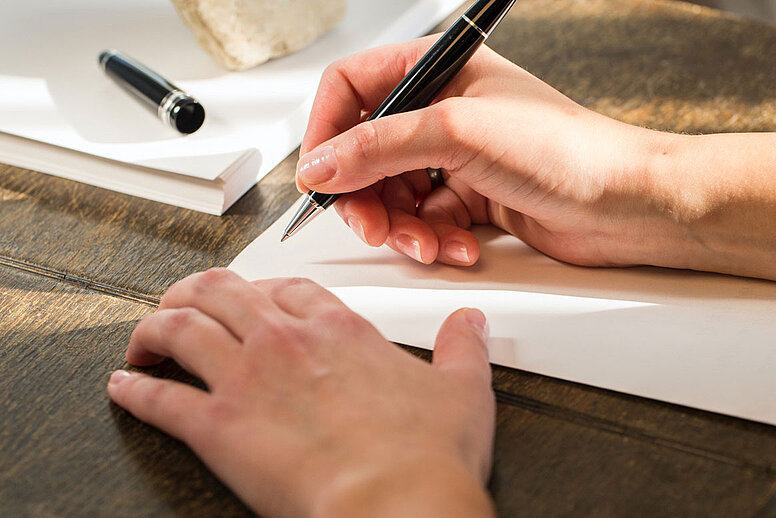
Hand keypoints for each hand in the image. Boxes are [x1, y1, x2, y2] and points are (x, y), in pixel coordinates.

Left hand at [107, 269, 495, 517]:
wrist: (395, 503)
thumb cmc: (424, 453)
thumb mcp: (462, 389)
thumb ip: (463, 348)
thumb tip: (470, 324)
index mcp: (337, 329)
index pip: (286, 286)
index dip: (262, 287)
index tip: (253, 297)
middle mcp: (285, 341)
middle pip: (219, 291)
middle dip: (192, 291)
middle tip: (181, 302)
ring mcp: (247, 379)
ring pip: (180, 329)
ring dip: (154, 329)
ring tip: (145, 339)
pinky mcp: (218, 428)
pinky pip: (160, 399)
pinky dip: (135, 390)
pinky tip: (124, 387)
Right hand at [295, 36, 664, 267]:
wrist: (627, 204)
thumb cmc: (567, 149)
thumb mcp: (457, 132)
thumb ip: (379, 146)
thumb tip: (320, 164)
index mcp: (436, 72)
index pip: (351, 90)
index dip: (327, 133)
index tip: (319, 177)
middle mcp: (441, 112)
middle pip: (365, 153)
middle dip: (366, 197)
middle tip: (374, 227)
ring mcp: (454, 157)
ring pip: (391, 195)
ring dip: (402, 229)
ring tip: (428, 244)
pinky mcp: (468, 197)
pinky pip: (423, 222)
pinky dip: (433, 241)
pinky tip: (459, 246)